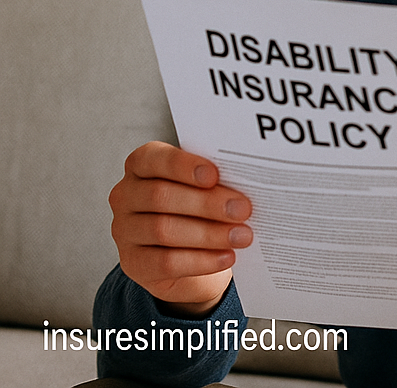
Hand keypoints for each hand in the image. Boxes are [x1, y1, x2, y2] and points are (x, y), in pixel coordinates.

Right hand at [108, 141, 252, 316]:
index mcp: (141, 164)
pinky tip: (227, 256)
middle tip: (243, 209)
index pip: (154, 159)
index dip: (183, 166)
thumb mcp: (202, 185)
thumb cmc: (197, 206)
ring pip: (164, 230)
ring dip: (209, 234)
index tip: (214, 175)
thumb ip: (213, 179)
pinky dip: (202, 260)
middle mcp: (125, 195)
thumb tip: (246, 181)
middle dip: (207, 203)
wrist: (186, 253)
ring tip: (242, 235)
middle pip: (161, 197)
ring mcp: (124, 231)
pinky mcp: (132, 264)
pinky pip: (166, 263)